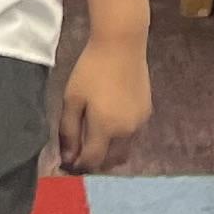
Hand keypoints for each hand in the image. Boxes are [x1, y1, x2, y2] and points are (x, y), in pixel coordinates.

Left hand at [58, 33, 151, 173]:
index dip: (78, 167)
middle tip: (78, 156)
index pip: (92, 161)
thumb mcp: (72, 100)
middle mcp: (126, 131)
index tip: (66, 165)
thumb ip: (68, 132)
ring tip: (92, 144)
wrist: (121, 45)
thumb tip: (68, 158)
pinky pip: (132, 137)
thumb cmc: (91, 70)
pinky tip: (108, 128)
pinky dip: (119, 141)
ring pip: (124, 152)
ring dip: (108, 155)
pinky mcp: (146, 113)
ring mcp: (140, 123)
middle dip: (94, 164)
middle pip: (111, 162)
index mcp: (106, 128)